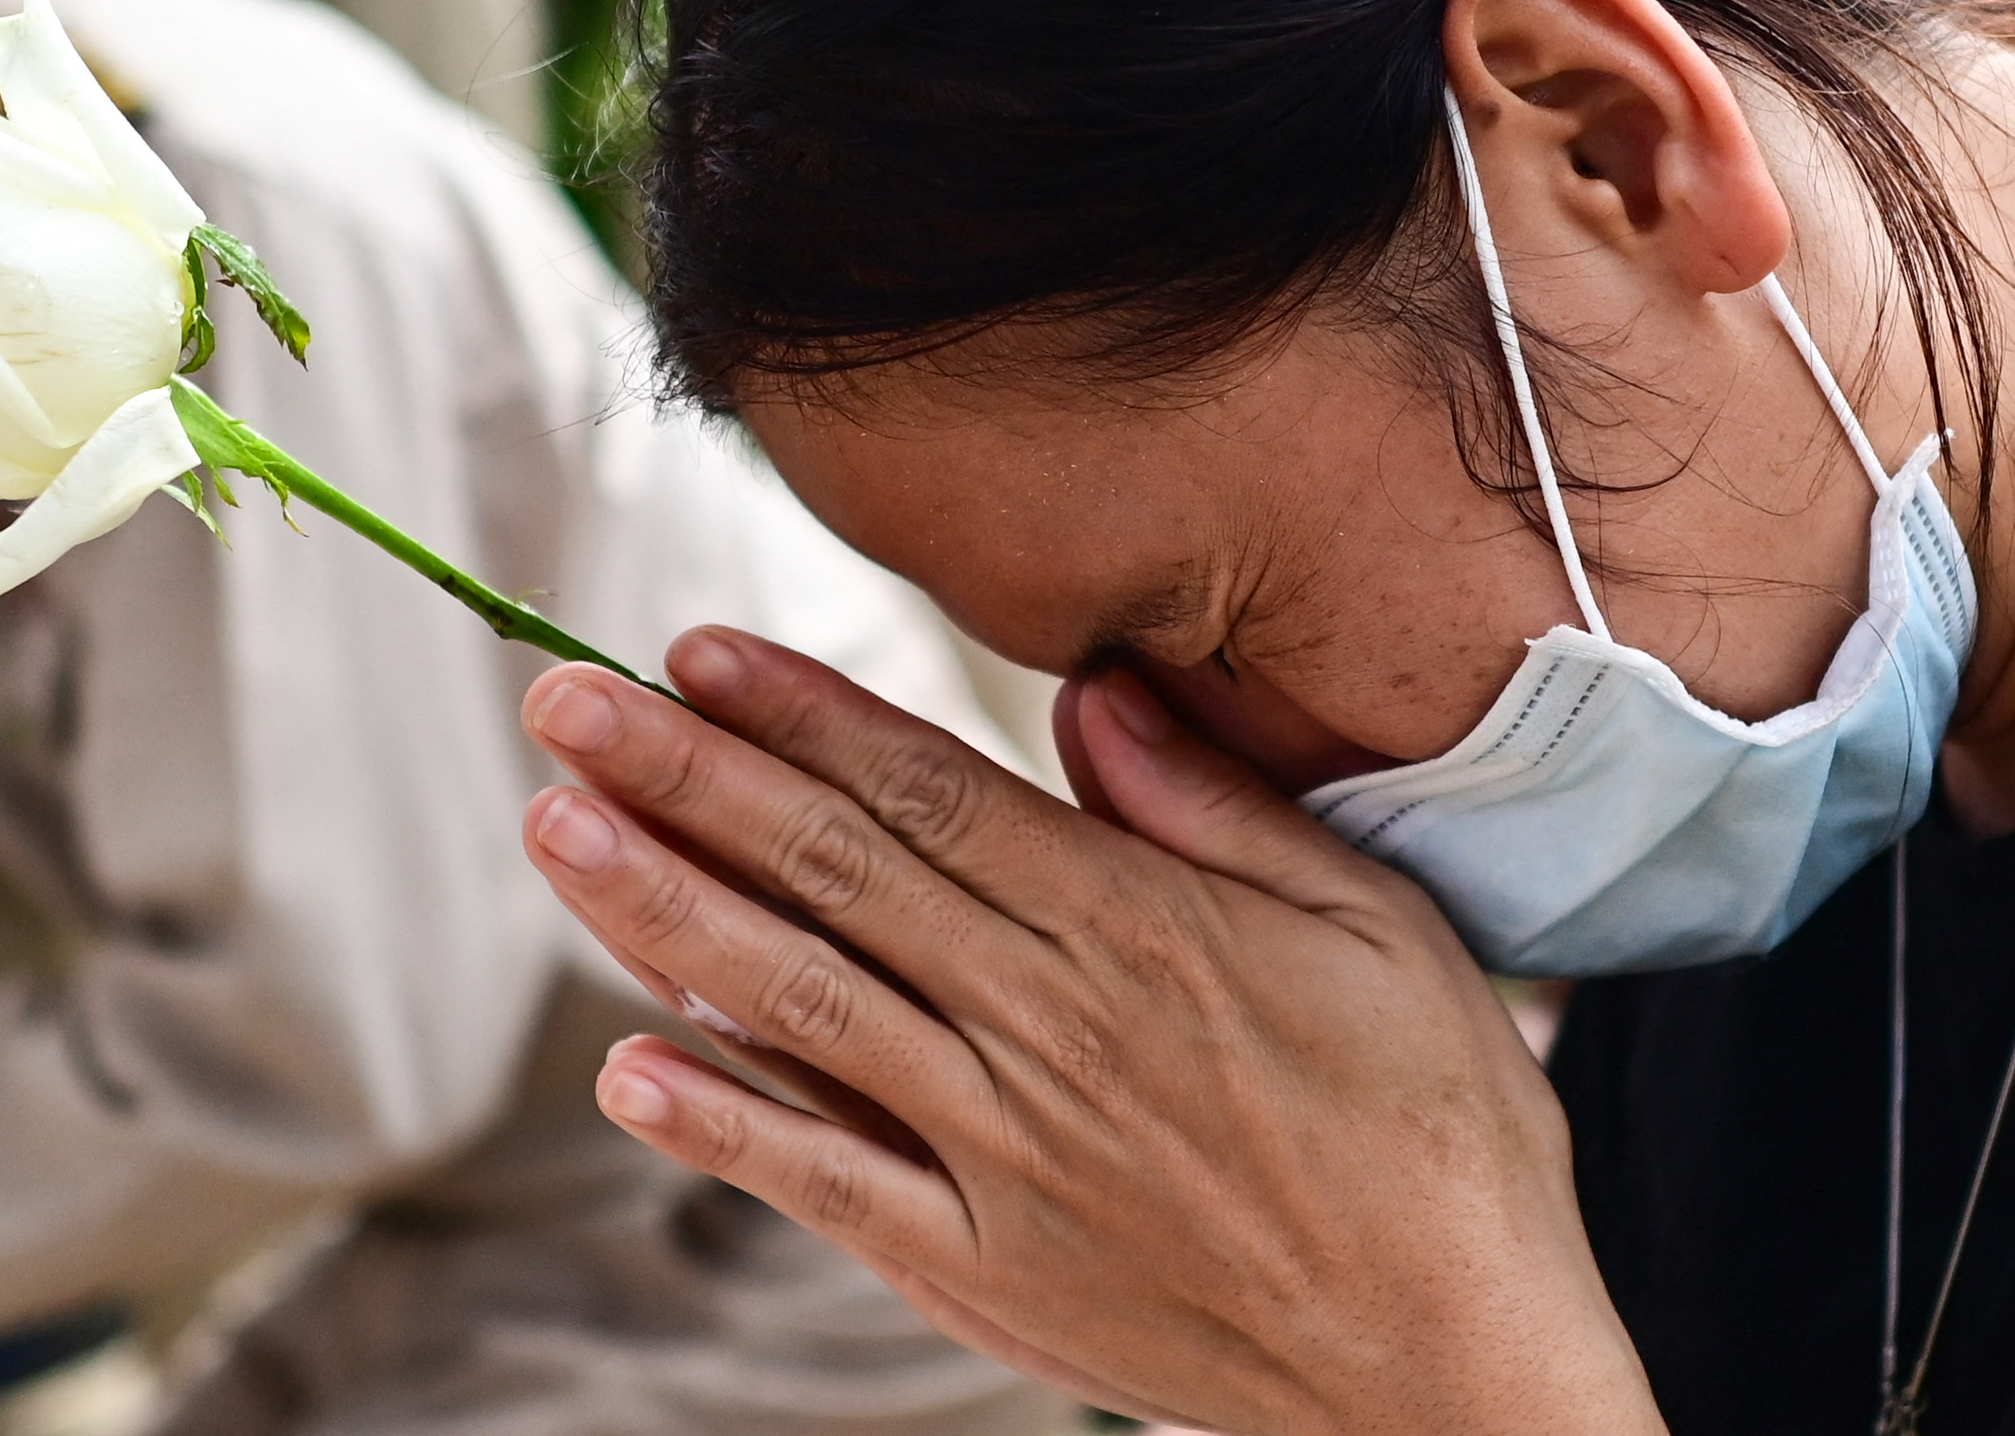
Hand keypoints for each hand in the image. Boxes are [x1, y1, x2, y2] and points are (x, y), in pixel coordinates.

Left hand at [518, 630, 1663, 1435]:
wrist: (1458, 1365)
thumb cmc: (1439, 1129)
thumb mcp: (1374, 922)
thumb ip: (1218, 806)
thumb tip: (1093, 692)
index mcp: (1139, 930)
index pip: (931, 793)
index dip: (803, 715)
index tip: (695, 650)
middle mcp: (1048, 1031)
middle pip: (834, 877)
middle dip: (686, 777)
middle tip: (560, 699)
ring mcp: (1004, 1156)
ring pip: (799, 1008)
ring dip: (663, 913)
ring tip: (556, 829)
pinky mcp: (987, 1271)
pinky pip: (827, 1185)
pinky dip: (722, 1126)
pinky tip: (627, 1064)